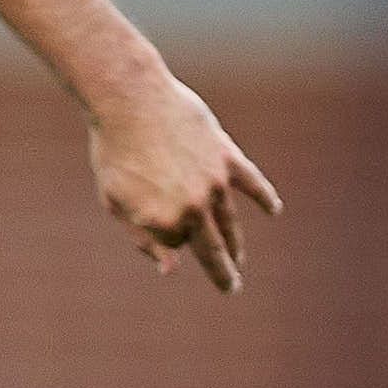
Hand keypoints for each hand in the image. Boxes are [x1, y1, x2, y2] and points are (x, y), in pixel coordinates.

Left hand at [86, 76, 281, 293]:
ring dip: (236, 243)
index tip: (149, 217)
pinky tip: (273, 209)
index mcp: (165, 222)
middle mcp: (195, 207)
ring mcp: (215, 182)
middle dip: (223, 272)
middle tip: (231, 287)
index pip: (175, 245)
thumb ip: (143, 239)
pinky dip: (264, 196)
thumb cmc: (114, 151)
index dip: (163, 236)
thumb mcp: (116, 202)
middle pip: (213, 249)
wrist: (129, 100)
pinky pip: (251, 182)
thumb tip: (171, 270)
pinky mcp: (226, 156)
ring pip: (230, 221)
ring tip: (238, 257)